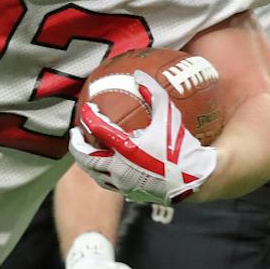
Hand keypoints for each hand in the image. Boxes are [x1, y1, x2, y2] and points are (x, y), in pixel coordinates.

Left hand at [68, 70, 217, 204]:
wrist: (194, 180)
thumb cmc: (181, 146)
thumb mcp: (169, 116)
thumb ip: (153, 93)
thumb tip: (139, 74)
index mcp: (126, 148)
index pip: (97, 129)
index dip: (89, 117)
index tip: (87, 109)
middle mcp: (119, 168)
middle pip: (86, 157)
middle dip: (77, 145)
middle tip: (75, 134)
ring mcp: (122, 183)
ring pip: (94, 173)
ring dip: (86, 162)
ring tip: (85, 152)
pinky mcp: (129, 193)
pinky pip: (108, 183)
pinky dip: (101, 173)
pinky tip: (105, 167)